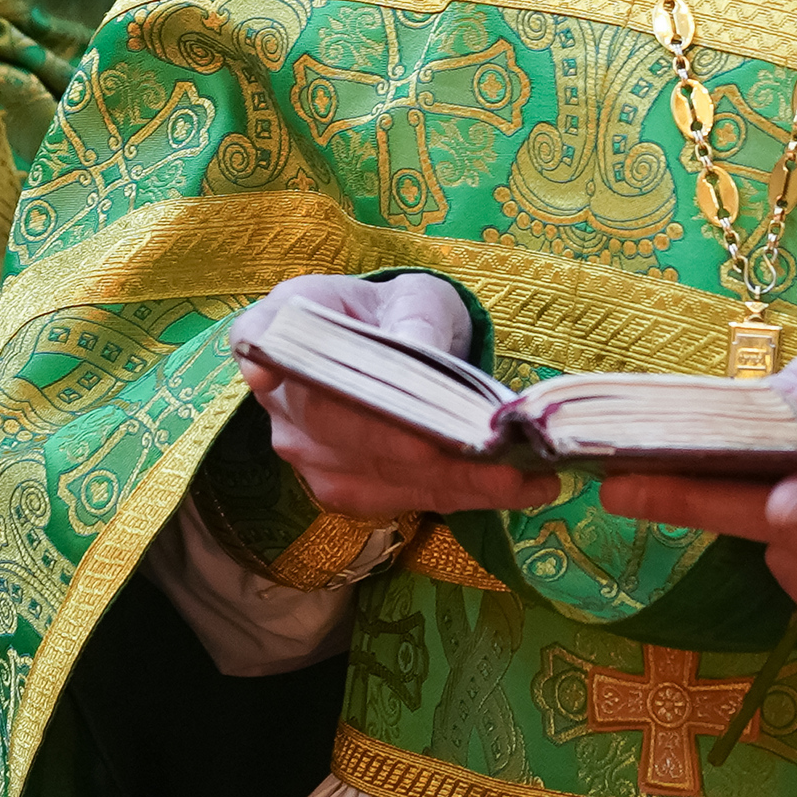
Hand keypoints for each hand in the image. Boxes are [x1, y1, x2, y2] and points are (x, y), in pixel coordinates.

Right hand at [233, 273, 557, 520]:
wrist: (394, 349)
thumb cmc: (399, 313)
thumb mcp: (416, 297)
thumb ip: (415, 319)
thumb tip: (417, 349)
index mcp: (289, 324)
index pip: (268, 342)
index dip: (279, 366)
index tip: (277, 378)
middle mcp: (282, 395)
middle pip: (341, 429)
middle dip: (423, 448)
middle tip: (500, 454)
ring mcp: (303, 449)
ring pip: (375, 476)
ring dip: (456, 483)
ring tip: (528, 479)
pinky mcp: (338, 487)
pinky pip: (395, 499)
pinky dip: (459, 497)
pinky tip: (516, 490)